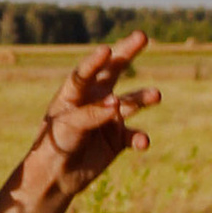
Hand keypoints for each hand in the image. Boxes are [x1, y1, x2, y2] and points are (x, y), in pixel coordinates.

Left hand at [32, 31, 157, 193]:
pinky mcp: (118, 138)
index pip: (85, 71)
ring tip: (156, 95)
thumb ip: (92, 113)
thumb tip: (117, 104)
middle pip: (114, 70)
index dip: (96, 61)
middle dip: (128, 53)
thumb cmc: (55, 144)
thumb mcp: (69, 126)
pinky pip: (134, 134)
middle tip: (143, 36)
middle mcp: (94, 98)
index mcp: (74, 91)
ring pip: (131, 101)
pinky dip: (140, 138)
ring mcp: (108, 117)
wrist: (56, 176)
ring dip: (144, 97)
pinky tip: (143, 143)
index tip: (106, 50)